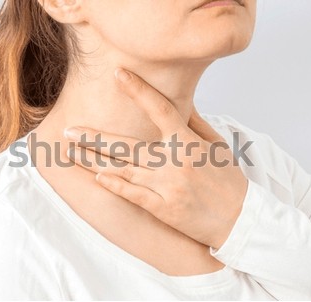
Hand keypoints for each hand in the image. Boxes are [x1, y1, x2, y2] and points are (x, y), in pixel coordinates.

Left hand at [64, 68, 248, 248]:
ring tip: (71, 152)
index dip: (138, 90)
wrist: (241, 219)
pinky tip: (96, 176)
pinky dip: (114, 185)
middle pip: (127, 145)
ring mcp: (167, 187)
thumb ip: (195, 123)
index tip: (118, 74)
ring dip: (94, 160)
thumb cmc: (229, 181)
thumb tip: (179, 103)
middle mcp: (174, 162)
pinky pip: (133, 195)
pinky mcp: (164, 209)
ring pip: (123, 169)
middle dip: (95, 137)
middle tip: (69, 130)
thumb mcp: (217, 146)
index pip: (160, 108)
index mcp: (188, 142)